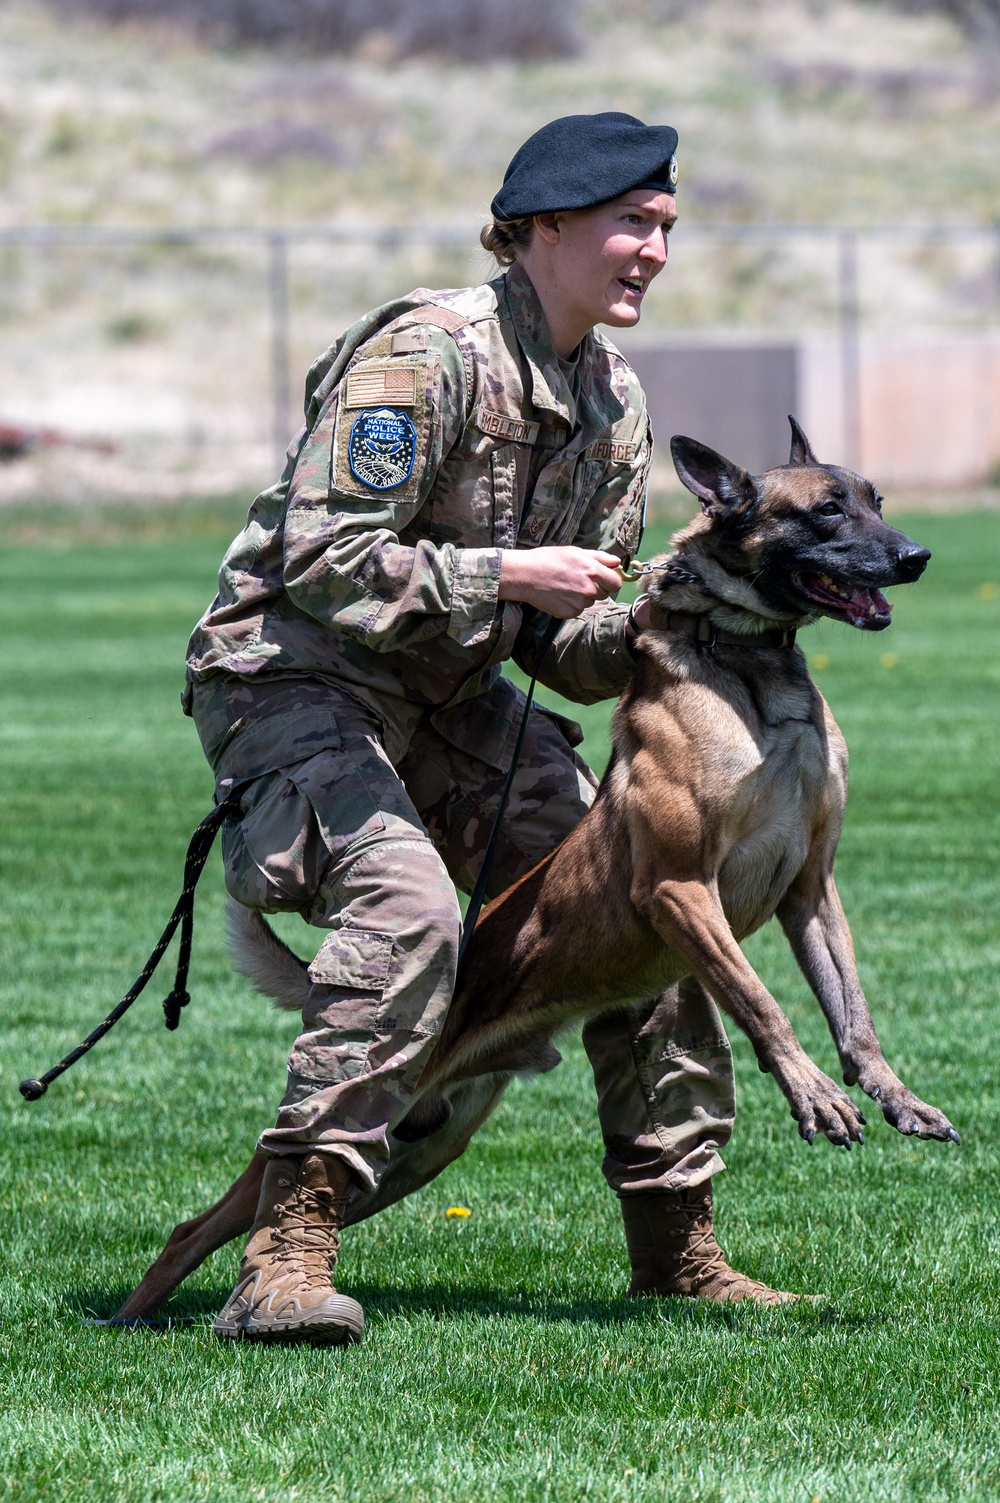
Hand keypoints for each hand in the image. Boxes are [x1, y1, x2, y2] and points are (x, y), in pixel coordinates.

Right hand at [498, 547, 623, 618]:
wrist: (525, 575)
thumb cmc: (549, 559)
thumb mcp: (575, 552)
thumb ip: (600, 557)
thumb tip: (617, 562)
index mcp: (593, 571)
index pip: (616, 583)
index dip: (610, 580)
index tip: (602, 578)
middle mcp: (589, 589)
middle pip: (605, 594)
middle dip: (596, 588)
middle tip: (578, 580)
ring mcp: (579, 603)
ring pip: (590, 602)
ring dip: (583, 596)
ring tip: (566, 586)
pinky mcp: (569, 613)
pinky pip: (578, 610)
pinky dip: (572, 604)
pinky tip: (560, 595)